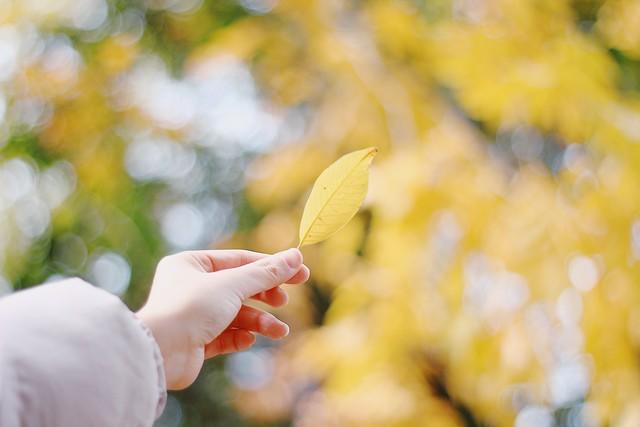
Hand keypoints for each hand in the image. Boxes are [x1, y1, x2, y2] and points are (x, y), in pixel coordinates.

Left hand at [136, 248, 309, 389]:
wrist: (160, 354)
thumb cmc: (190, 309)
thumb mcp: (232, 285)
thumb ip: (265, 273)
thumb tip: (296, 256)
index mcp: (190, 264)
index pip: (238, 260)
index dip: (270, 267)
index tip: (299, 273)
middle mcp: (190, 287)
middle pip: (239, 287)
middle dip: (264, 296)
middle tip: (285, 300)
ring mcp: (193, 315)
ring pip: (235, 314)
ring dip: (259, 322)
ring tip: (278, 332)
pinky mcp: (196, 341)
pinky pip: (225, 335)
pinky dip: (240, 337)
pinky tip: (248, 340)